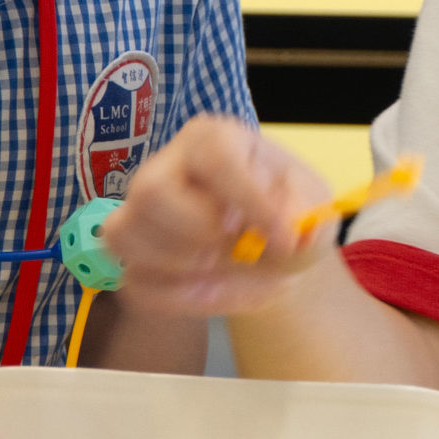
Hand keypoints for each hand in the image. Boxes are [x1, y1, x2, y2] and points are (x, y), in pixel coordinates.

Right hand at [105, 115, 340, 314]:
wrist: (272, 253)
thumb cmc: (287, 213)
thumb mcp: (313, 204)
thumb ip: (305, 210)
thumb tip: (292, 229)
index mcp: (211, 139)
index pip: (215, 158)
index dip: (249, 202)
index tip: (284, 239)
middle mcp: (164, 167)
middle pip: (151, 193)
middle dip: (200, 233)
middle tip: (240, 247)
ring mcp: (138, 211)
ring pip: (126, 237)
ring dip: (188, 269)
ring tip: (233, 269)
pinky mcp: (131, 257)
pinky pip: (137, 284)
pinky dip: (183, 299)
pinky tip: (217, 291)